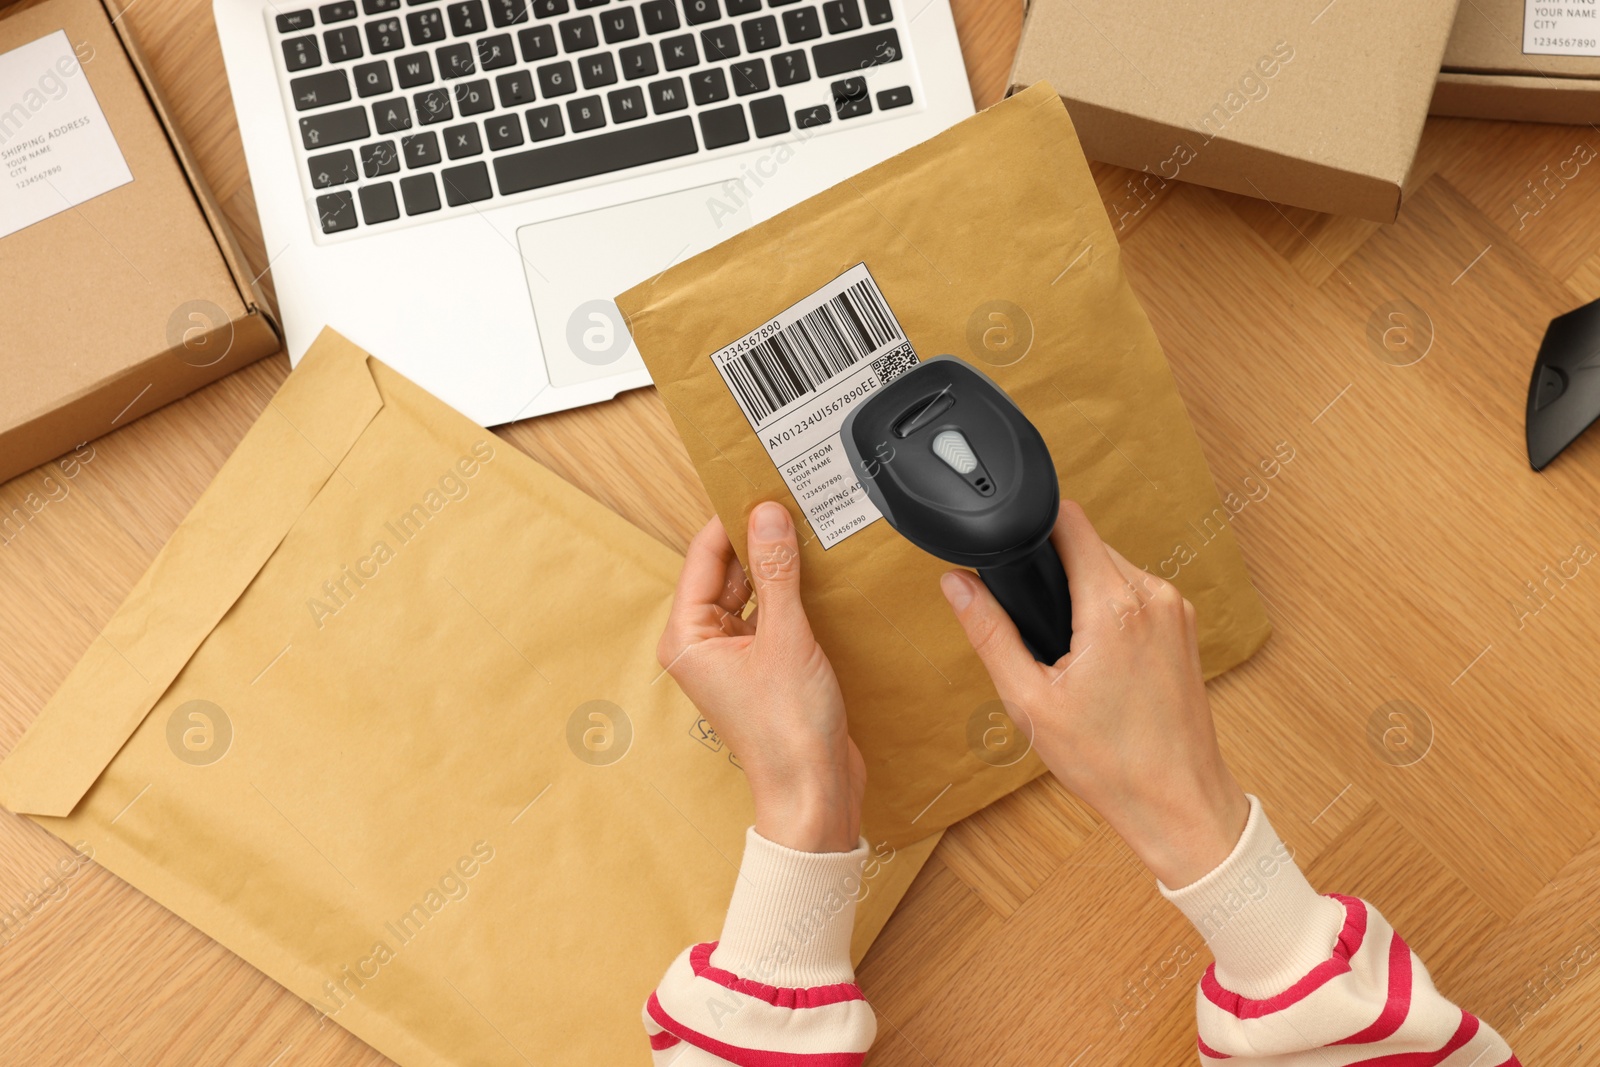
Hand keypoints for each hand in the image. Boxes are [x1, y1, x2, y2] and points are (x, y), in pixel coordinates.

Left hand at [658, 502, 864, 852]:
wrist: (814, 791)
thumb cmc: (788, 732)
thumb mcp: (785, 637)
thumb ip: (776, 572)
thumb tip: (767, 516)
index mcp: (687, 636)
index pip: (704, 556)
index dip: (732, 519)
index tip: (761, 486)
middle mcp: (702, 645)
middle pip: (725, 571)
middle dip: (757, 540)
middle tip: (790, 503)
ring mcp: (732, 657)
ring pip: (749, 592)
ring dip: (775, 567)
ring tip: (805, 533)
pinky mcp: (763, 667)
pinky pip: (769, 615)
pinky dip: (789, 595)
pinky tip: (815, 576)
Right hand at [940, 501, 1248, 887]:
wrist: (1177, 801)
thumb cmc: (1110, 762)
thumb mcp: (1029, 700)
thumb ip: (989, 632)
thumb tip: (956, 586)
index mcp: (1113, 606)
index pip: (1069, 520)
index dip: (1033, 524)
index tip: (1013, 546)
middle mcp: (1153, 596)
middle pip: (1089, 542)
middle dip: (1056, 569)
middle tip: (1039, 622)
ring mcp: (1175, 610)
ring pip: (1114, 566)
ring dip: (1084, 588)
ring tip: (1068, 646)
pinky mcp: (1185, 627)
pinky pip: (1137, 593)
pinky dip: (1111, 608)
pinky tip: (1098, 655)